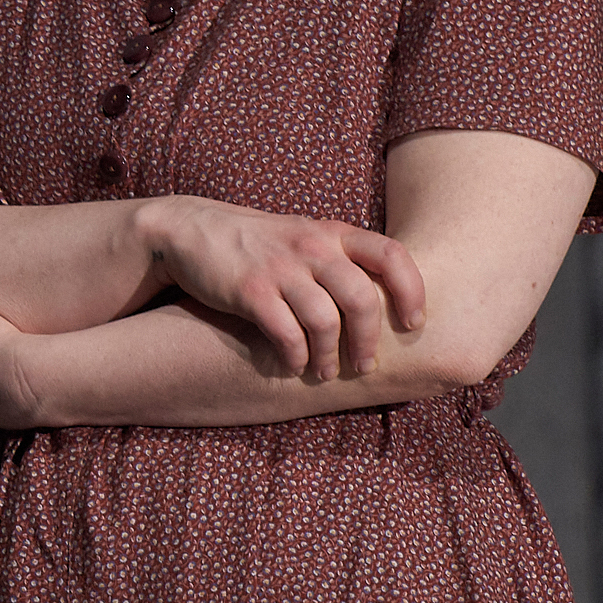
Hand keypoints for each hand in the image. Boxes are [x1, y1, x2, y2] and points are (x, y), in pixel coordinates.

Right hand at [143, 196, 424, 380]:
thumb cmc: (257, 243)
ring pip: (325, 322)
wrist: (190, 230)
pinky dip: (295, 357)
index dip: (411, 292)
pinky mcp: (248, 289)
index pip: (392, 256)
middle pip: (361, 299)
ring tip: (324, 372)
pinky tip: (292, 364)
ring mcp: (279, 267)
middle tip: (364, 365)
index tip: (412, 323)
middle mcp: (310, 246)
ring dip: (330, 357)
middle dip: (368, 342)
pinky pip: (286, 333)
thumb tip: (388, 306)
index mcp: (332, 232)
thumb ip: (342, 260)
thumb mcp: (305, 236)